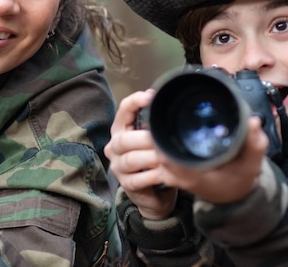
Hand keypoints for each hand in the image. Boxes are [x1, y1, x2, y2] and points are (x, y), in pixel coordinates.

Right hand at [105, 90, 177, 219]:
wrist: (152, 191)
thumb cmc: (153, 158)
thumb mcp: (154, 138)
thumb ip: (157, 123)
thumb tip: (173, 102)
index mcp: (121, 129)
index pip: (123, 110)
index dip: (135, 102)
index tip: (151, 96)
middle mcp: (115, 146)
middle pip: (124, 139)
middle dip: (145, 138)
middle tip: (163, 138)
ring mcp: (118, 166)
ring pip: (130, 159)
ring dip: (150, 158)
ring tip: (165, 157)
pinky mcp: (126, 184)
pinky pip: (137, 180)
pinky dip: (151, 176)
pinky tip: (163, 174)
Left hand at [156, 116, 268, 203]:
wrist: (235, 198)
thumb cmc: (240, 181)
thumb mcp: (251, 165)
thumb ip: (254, 145)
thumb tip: (254, 122)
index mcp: (192, 174)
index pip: (166, 153)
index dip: (163, 134)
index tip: (168, 115)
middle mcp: (179, 176)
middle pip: (158, 149)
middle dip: (161, 130)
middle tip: (168, 109)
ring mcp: (175, 175)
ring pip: (159, 151)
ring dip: (162, 135)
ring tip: (168, 114)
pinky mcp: (175, 171)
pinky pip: (163, 154)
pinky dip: (165, 142)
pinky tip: (171, 127)